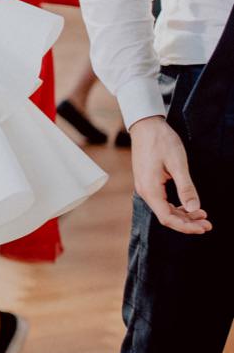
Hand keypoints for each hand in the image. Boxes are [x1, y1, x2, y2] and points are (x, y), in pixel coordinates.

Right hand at [129, 116, 210, 234]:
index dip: (186, 226)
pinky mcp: (148, 182)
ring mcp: (146, 187)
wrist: (146, 125)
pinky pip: (162, 200)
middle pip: (166, 216)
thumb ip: (186, 188)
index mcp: (150, 190)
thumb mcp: (178, 164)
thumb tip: (194, 208)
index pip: (167, 218)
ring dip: (183, 215)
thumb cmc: (161, 141)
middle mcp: (145, 191)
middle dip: (188, 223)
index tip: (203, 227)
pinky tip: (188, 205)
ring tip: (202, 215)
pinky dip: (177, 206)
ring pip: (165, 209)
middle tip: (208, 224)